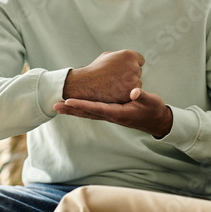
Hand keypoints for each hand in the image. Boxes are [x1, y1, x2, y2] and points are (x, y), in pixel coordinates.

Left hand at [54, 88, 172, 137]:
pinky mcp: (111, 113)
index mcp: (118, 112)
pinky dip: (82, 109)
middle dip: (71, 109)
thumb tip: (134, 91)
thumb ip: (142, 96)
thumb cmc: (153, 109)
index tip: (68, 101)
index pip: (97, 108)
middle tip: (54, 106)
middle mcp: (111, 115)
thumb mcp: (150, 101)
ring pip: (88, 113)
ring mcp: (110, 115)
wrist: (156, 120)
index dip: (82, 105)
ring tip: (58, 106)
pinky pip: (92, 111)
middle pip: (87, 113)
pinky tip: (74, 106)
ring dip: (73, 110)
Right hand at [63, 50, 144, 102]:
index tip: (124, 69)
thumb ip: (122, 56)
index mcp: (129, 55)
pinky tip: (117, 91)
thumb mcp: (108, 55)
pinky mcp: (131, 92)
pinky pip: (134, 92)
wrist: (86, 84)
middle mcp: (134, 67)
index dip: (132, 64)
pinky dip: (127, 93)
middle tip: (117, 77)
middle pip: (138, 71)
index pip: (140, 60)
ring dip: (130, 84)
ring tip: (115, 84)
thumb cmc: (96, 69)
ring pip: (137, 82)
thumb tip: (130, 58)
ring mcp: (133, 80)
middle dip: (131, 74)